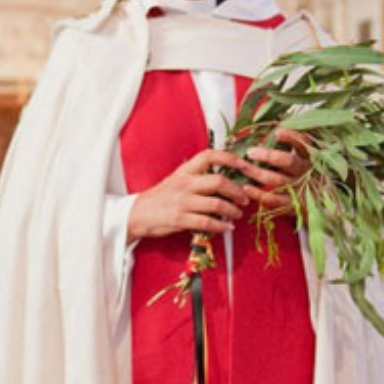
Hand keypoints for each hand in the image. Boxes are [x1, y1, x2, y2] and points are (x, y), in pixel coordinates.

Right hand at [128, 149, 253, 242]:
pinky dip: (222, 226)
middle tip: (245, 198)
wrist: (138, 213)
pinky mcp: (180, 219)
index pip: (210, 156)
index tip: (245, 166)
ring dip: (232, 210)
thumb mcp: (178, 179)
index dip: (231, 158)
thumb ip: (199, 176)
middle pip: (219, 181)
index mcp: (186, 170)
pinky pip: (207, 223)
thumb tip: (227, 177)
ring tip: (238, 214)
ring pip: (216, 204)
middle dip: (237, 191)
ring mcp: (182, 201)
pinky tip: (227, 228)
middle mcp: (185, 183)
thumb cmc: (163, 196)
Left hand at [241, 128, 310, 214]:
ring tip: (243, 167)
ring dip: (258, 174)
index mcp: (309, 155)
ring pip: (278, 181)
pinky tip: (246, 188)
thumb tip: (272, 125)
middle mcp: (306, 171)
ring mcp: (300, 188)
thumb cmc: (300, 167)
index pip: (303, 143)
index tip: (278, 133)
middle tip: (250, 152)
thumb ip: (290, 139)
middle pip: (288, 162)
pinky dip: (259, 195)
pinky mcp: (293, 204)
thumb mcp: (300, 151)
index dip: (292, 138)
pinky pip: (275, 200)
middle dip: (267, 156)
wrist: (317, 197)